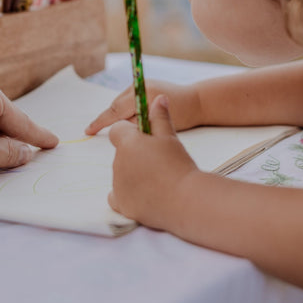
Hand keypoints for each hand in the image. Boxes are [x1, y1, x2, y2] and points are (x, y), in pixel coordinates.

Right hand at [85, 79, 200, 135]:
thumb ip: (136, 126)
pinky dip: (126, 109)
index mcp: (143, 94)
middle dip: (108, 118)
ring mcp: (142, 84)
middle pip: (116, 105)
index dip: (100, 122)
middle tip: (96, 131)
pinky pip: (129, 99)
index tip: (88, 131)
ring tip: (118, 129)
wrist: (197, 101)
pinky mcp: (146, 85)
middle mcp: (140, 85)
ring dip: (118, 114)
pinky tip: (129, 119)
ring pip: (122, 102)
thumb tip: (118, 129)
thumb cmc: (182, 116)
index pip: (115, 110)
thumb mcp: (156, 125)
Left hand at [108, 95, 196, 229]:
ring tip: (157, 178)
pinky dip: (127, 192)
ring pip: (121, 173)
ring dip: (133, 172)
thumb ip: (160, 117)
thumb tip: (159, 98)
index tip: (145, 139)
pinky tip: (143, 192)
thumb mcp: (170, 137)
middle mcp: (117, 162)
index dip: (131, 132)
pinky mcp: (121, 204)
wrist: (185, 199)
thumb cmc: (178, 165)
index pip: (117, 130)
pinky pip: (117, 195)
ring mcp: (117, 185)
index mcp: (127, 143)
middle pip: (121, 153)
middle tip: (157, 161)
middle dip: (134, 154)